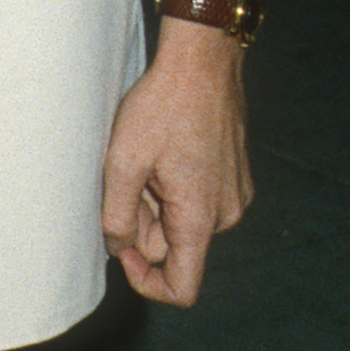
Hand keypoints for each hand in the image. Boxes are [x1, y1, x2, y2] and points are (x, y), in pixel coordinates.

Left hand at [100, 22, 252, 305]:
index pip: (183, 288)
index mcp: (200, 218)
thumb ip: (116, 217)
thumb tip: (118, 248)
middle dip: (142, 222)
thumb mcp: (122, 162)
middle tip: (126, 177)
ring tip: (146, 158)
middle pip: (174, 248)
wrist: (202, 61)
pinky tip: (163, 150)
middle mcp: (226, 215)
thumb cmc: (161, 106)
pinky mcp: (234, 178)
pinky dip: (172, 187)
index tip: (121, 250)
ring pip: (182, 222)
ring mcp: (233, 195)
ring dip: (156, 202)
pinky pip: (196, 201)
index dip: (146, 283)